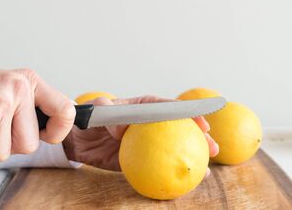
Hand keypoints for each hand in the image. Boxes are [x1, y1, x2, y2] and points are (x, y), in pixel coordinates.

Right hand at [0, 64, 75, 160]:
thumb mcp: (8, 90)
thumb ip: (31, 107)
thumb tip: (59, 126)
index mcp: (29, 81)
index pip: (66, 110)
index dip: (59, 131)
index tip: (47, 136)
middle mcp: (20, 89)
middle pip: (30, 145)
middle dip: (6, 144)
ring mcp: (3, 103)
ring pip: (5, 153)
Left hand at [63, 96, 218, 171]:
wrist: (78, 138)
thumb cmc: (91, 117)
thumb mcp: (98, 109)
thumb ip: (109, 112)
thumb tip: (123, 128)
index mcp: (145, 107)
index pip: (172, 109)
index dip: (190, 115)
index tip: (203, 124)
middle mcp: (150, 125)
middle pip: (180, 130)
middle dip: (200, 138)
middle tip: (213, 148)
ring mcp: (147, 143)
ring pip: (173, 149)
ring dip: (192, 157)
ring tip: (207, 169)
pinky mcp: (139, 160)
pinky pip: (157, 167)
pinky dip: (170, 174)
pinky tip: (184, 184)